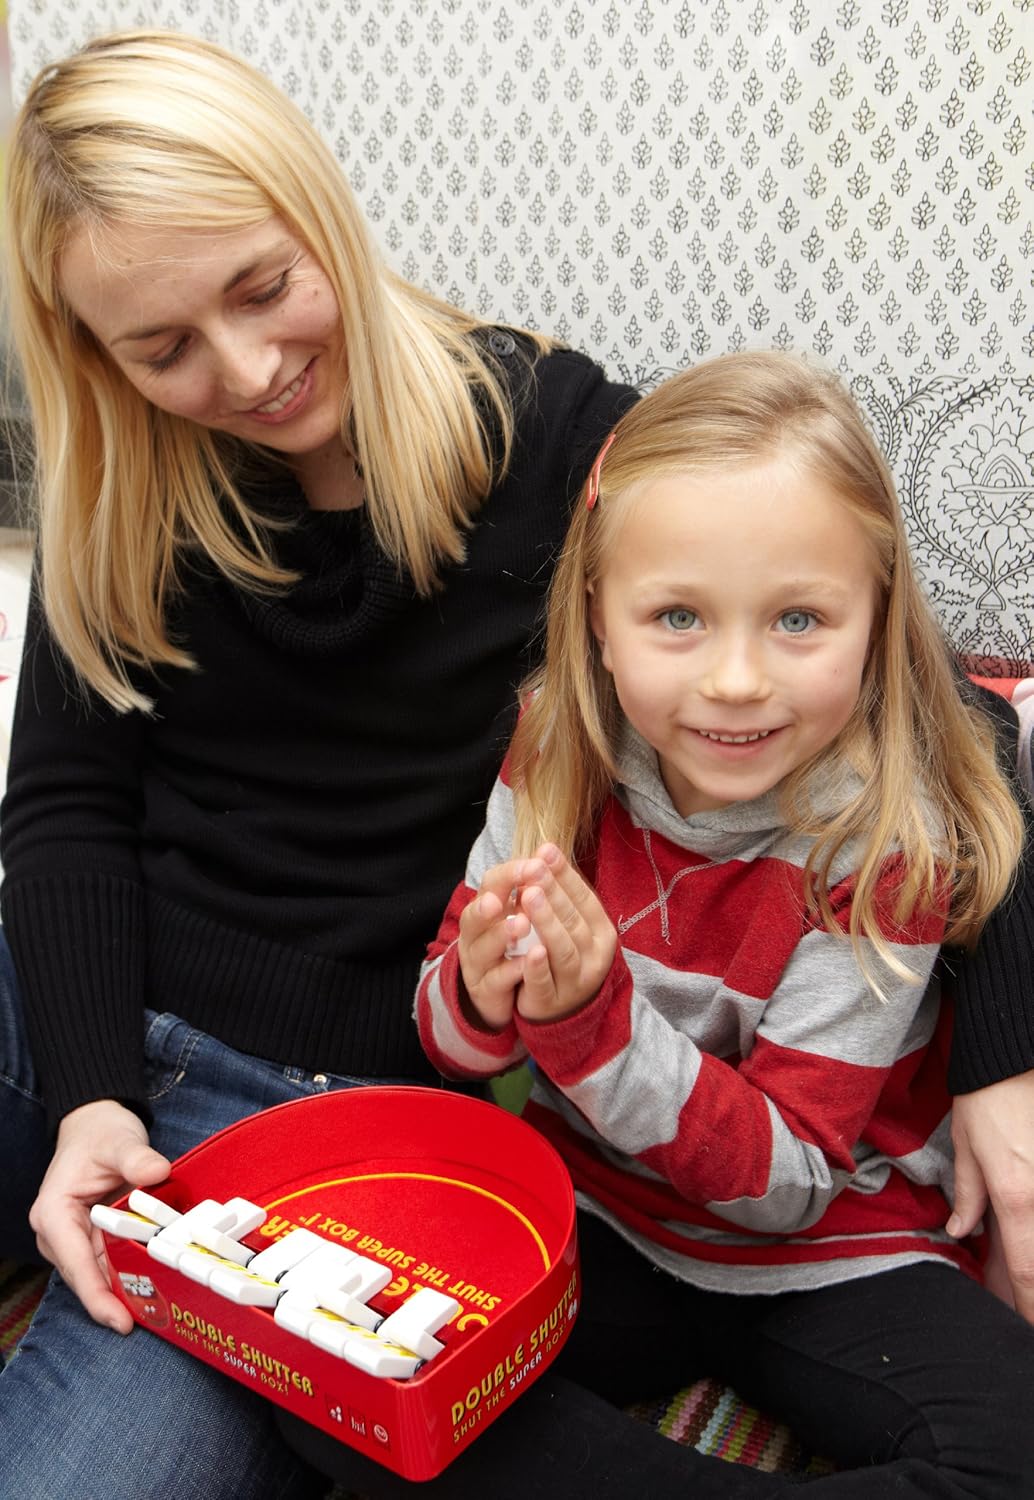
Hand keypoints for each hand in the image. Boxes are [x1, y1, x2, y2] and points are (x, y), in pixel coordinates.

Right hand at [29, 1099, 170, 1331]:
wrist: (93, 1126)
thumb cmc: (98, 1134)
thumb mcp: (119, 1141)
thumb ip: (136, 1157)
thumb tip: (156, 1171)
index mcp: (53, 1213)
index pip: (76, 1263)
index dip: (99, 1296)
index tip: (122, 1320)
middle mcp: (58, 1233)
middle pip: (87, 1277)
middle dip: (116, 1301)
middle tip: (153, 1320)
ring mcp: (74, 1238)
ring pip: (99, 1274)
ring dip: (125, 1290)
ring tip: (159, 1310)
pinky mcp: (92, 1238)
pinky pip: (110, 1263)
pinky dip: (129, 1273)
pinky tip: (154, 1286)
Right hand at [457, 856, 530, 1029]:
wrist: (497, 991)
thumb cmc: (513, 944)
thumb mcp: (519, 912)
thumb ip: (529, 888)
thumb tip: (550, 852)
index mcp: (485, 908)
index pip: (490, 883)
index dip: (510, 874)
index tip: (535, 864)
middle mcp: (475, 934)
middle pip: (476, 915)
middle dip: (496, 901)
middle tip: (520, 891)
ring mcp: (477, 963)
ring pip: (482, 947)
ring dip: (502, 933)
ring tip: (522, 923)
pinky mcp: (485, 990)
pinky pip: (496, 980)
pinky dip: (512, 970)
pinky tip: (527, 960)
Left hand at [514, 843, 615, 1021]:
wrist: (564, 1013)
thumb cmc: (564, 957)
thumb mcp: (570, 926)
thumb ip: (560, 894)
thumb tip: (544, 849)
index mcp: (602, 934)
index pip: (585, 899)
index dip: (565, 875)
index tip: (545, 851)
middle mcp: (594, 957)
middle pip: (573, 921)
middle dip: (553, 892)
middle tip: (534, 867)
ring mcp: (576, 982)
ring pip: (563, 949)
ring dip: (547, 922)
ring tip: (529, 896)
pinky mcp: (552, 1002)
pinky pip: (545, 983)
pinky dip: (538, 967)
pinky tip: (530, 950)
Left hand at [949, 1071, 1033, 1322]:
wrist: (1017, 1056)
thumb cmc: (988, 1097)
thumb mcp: (967, 1147)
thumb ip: (969, 1196)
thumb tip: (960, 1230)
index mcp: (1016, 1199)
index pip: (1026, 1274)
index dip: (1026, 1309)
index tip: (1022, 1328)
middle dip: (1033, 1296)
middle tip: (1019, 1308)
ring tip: (1016, 1282)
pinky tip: (1024, 1239)